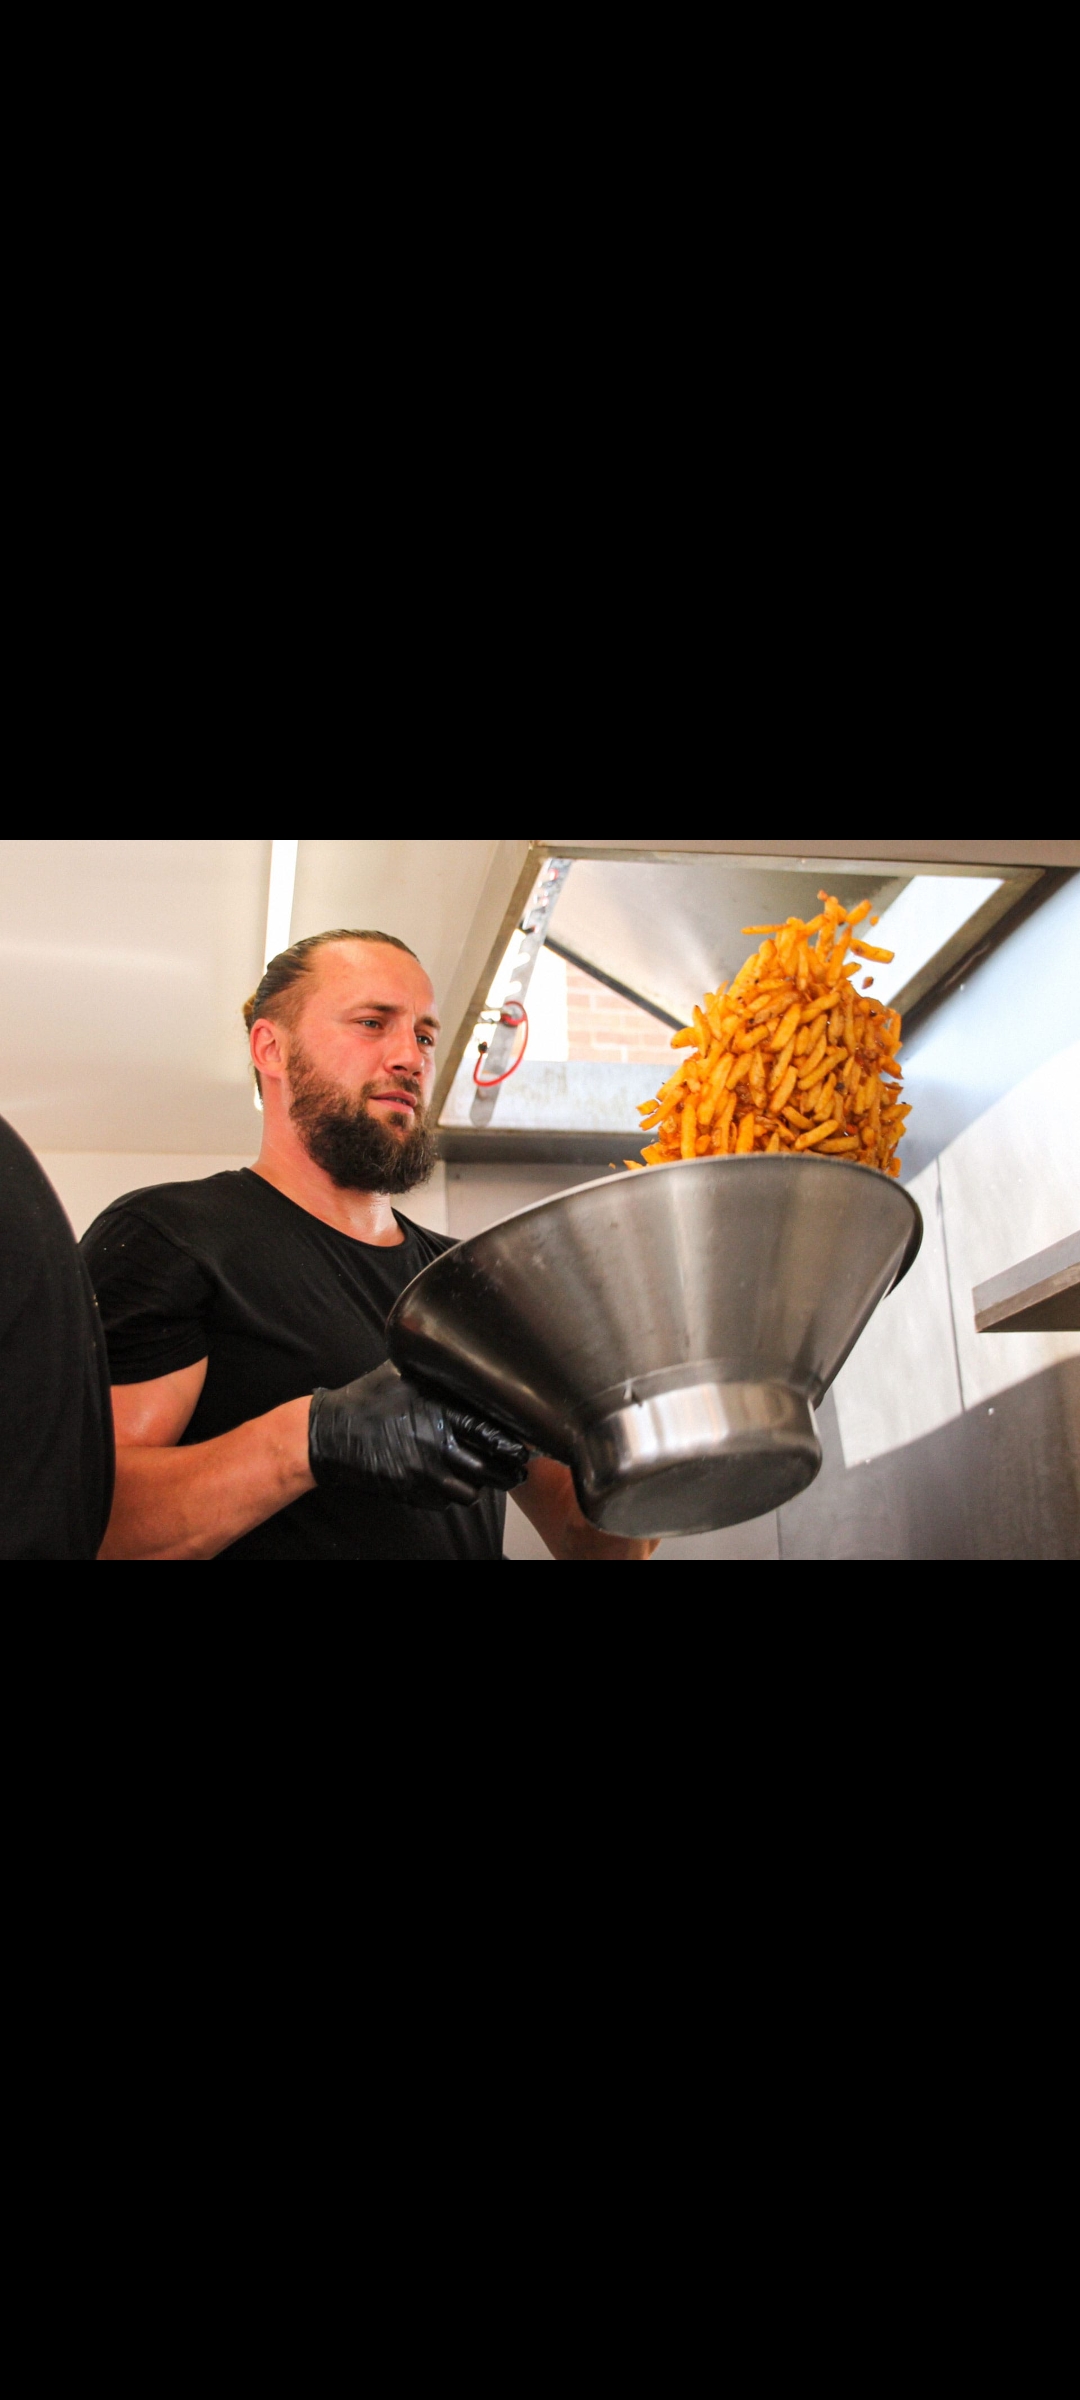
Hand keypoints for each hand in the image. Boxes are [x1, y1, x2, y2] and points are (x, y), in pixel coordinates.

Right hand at [308, 1361, 529, 1509]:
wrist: (330, 1433)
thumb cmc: (368, 1398)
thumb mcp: (404, 1372)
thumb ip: (437, 1368)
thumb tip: (466, 1350)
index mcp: (440, 1412)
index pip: (493, 1433)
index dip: (515, 1443)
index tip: (525, 1445)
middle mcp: (437, 1445)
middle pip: (492, 1469)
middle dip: (509, 1470)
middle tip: (517, 1467)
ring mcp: (423, 1473)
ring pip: (472, 1492)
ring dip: (481, 1484)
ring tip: (484, 1473)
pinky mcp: (411, 1492)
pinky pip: (446, 1502)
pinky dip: (454, 1494)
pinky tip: (453, 1479)